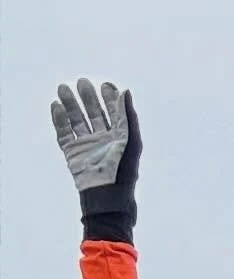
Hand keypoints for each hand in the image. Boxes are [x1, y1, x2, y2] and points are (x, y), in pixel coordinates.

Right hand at [52, 78, 141, 236]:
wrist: (107, 196)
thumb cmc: (123, 171)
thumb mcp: (130, 141)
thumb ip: (127, 116)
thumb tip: (125, 91)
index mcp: (119, 138)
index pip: (113, 113)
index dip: (109, 99)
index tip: (105, 85)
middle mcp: (102, 140)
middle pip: (93, 113)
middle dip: (88, 98)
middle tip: (82, 82)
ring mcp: (87, 146)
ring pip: (77, 120)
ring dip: (70, 104)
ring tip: (63, 88)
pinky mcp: (72, 153)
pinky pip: (64, 133)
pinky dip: (59, 119)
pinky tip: (56, 106)